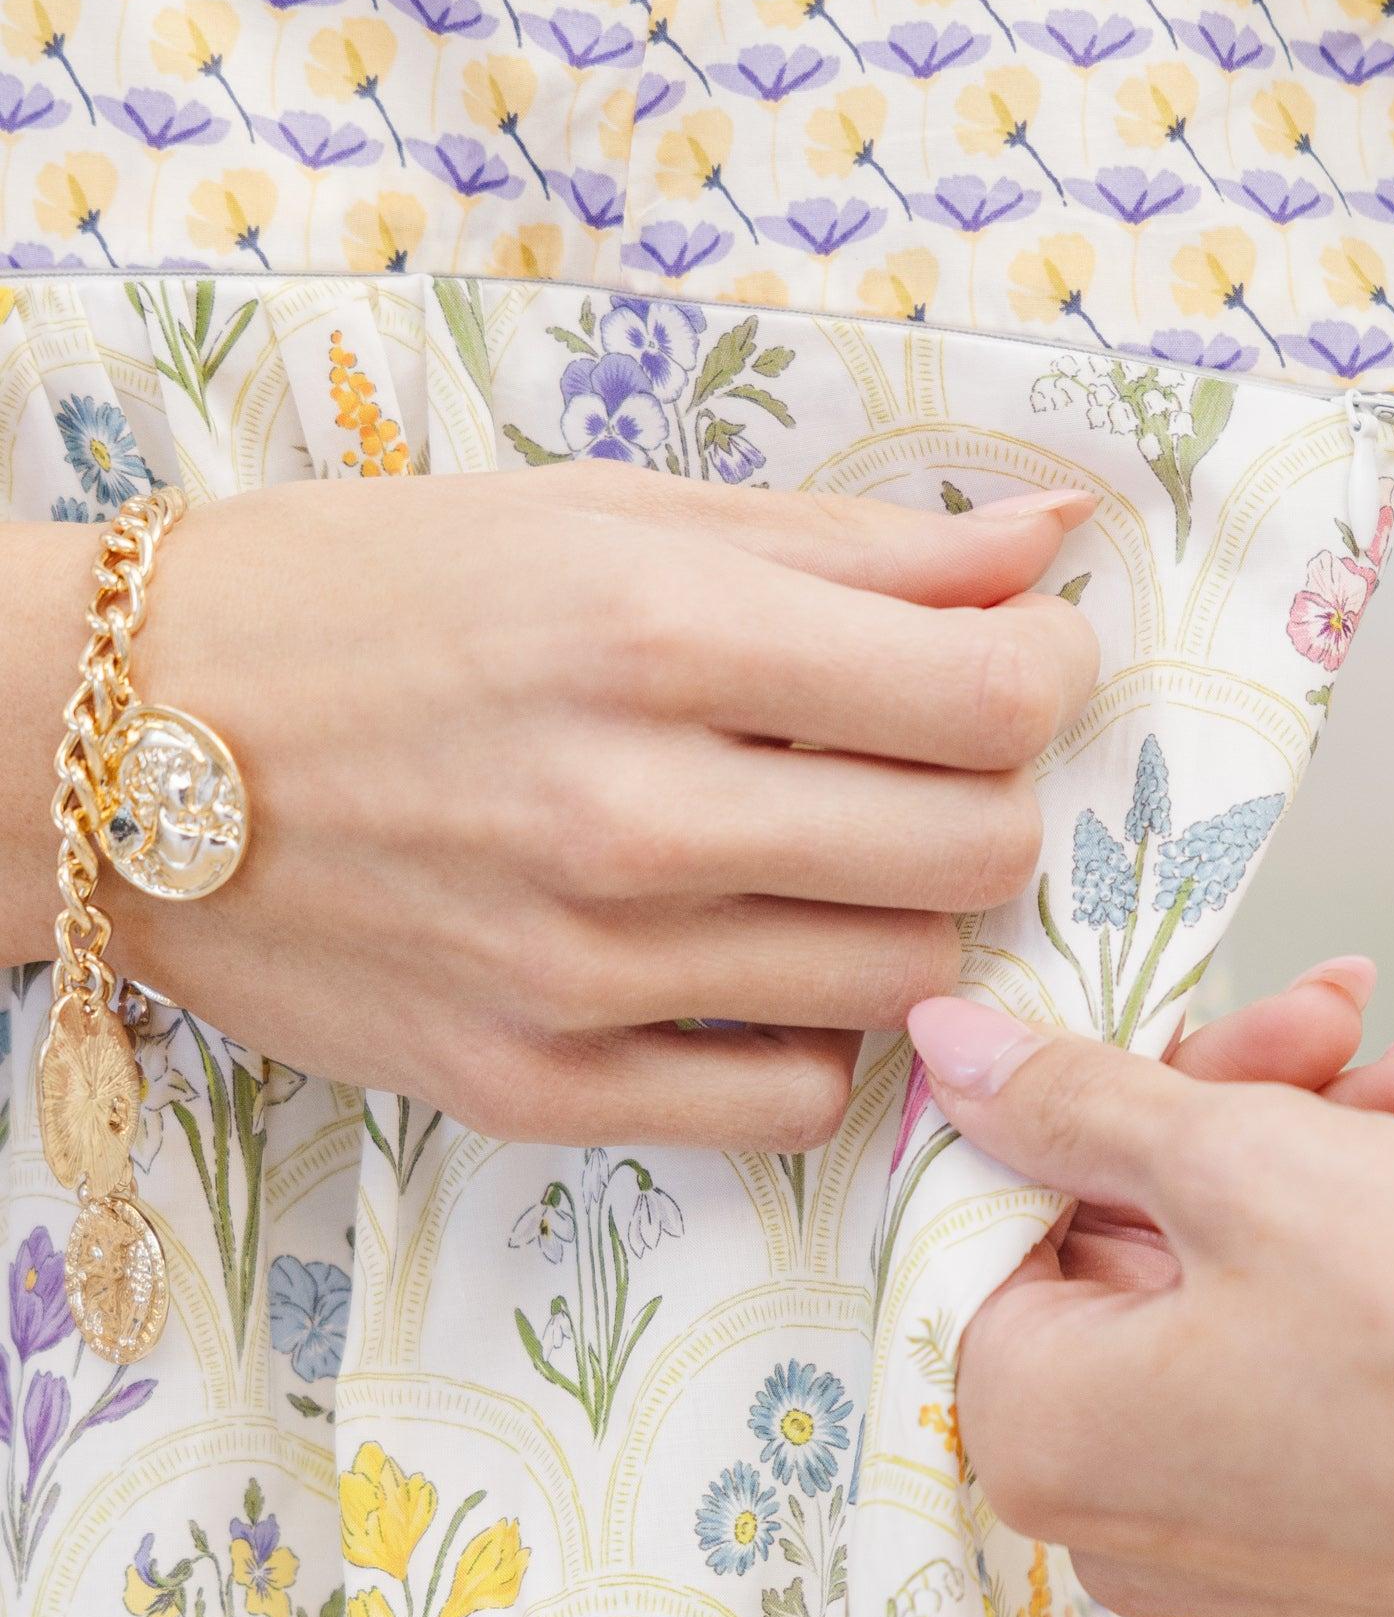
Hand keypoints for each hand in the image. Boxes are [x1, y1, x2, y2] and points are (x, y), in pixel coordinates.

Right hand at [2, 472, 1096, 1148]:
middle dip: (989, 794)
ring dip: (901, 910)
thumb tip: (1051, 543)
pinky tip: (747, 956)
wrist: (118, 747)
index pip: (989, 697)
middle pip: (978, 850)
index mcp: (657, 634)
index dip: (1046, 677)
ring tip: (815, 850)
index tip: (1015, 659)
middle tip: (918, 759)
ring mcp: (585, 971)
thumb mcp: (599, 517)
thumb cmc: (366, 597)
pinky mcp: (537, 1085)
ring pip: (904, 980)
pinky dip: (810, 1032)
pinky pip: (792, 1099)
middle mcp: (632, 814)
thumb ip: (847, 546)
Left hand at [906, 997, 1393, 1616]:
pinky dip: (1362, 1271)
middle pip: (1125, 1259)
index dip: (1100, 1097)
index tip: (1188, 1022)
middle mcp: (1116, 1531)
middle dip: (1236, 1109)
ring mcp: (1237, 1565)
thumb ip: (1067, 1099)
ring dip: (1319, 1161)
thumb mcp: (1235, 1156)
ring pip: (1229, 1306)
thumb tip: (944, 1055)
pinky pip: (1305, 1386)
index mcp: (1038, 1437)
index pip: (999, 1226)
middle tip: (1335, 1013)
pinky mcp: (1348, 1572)